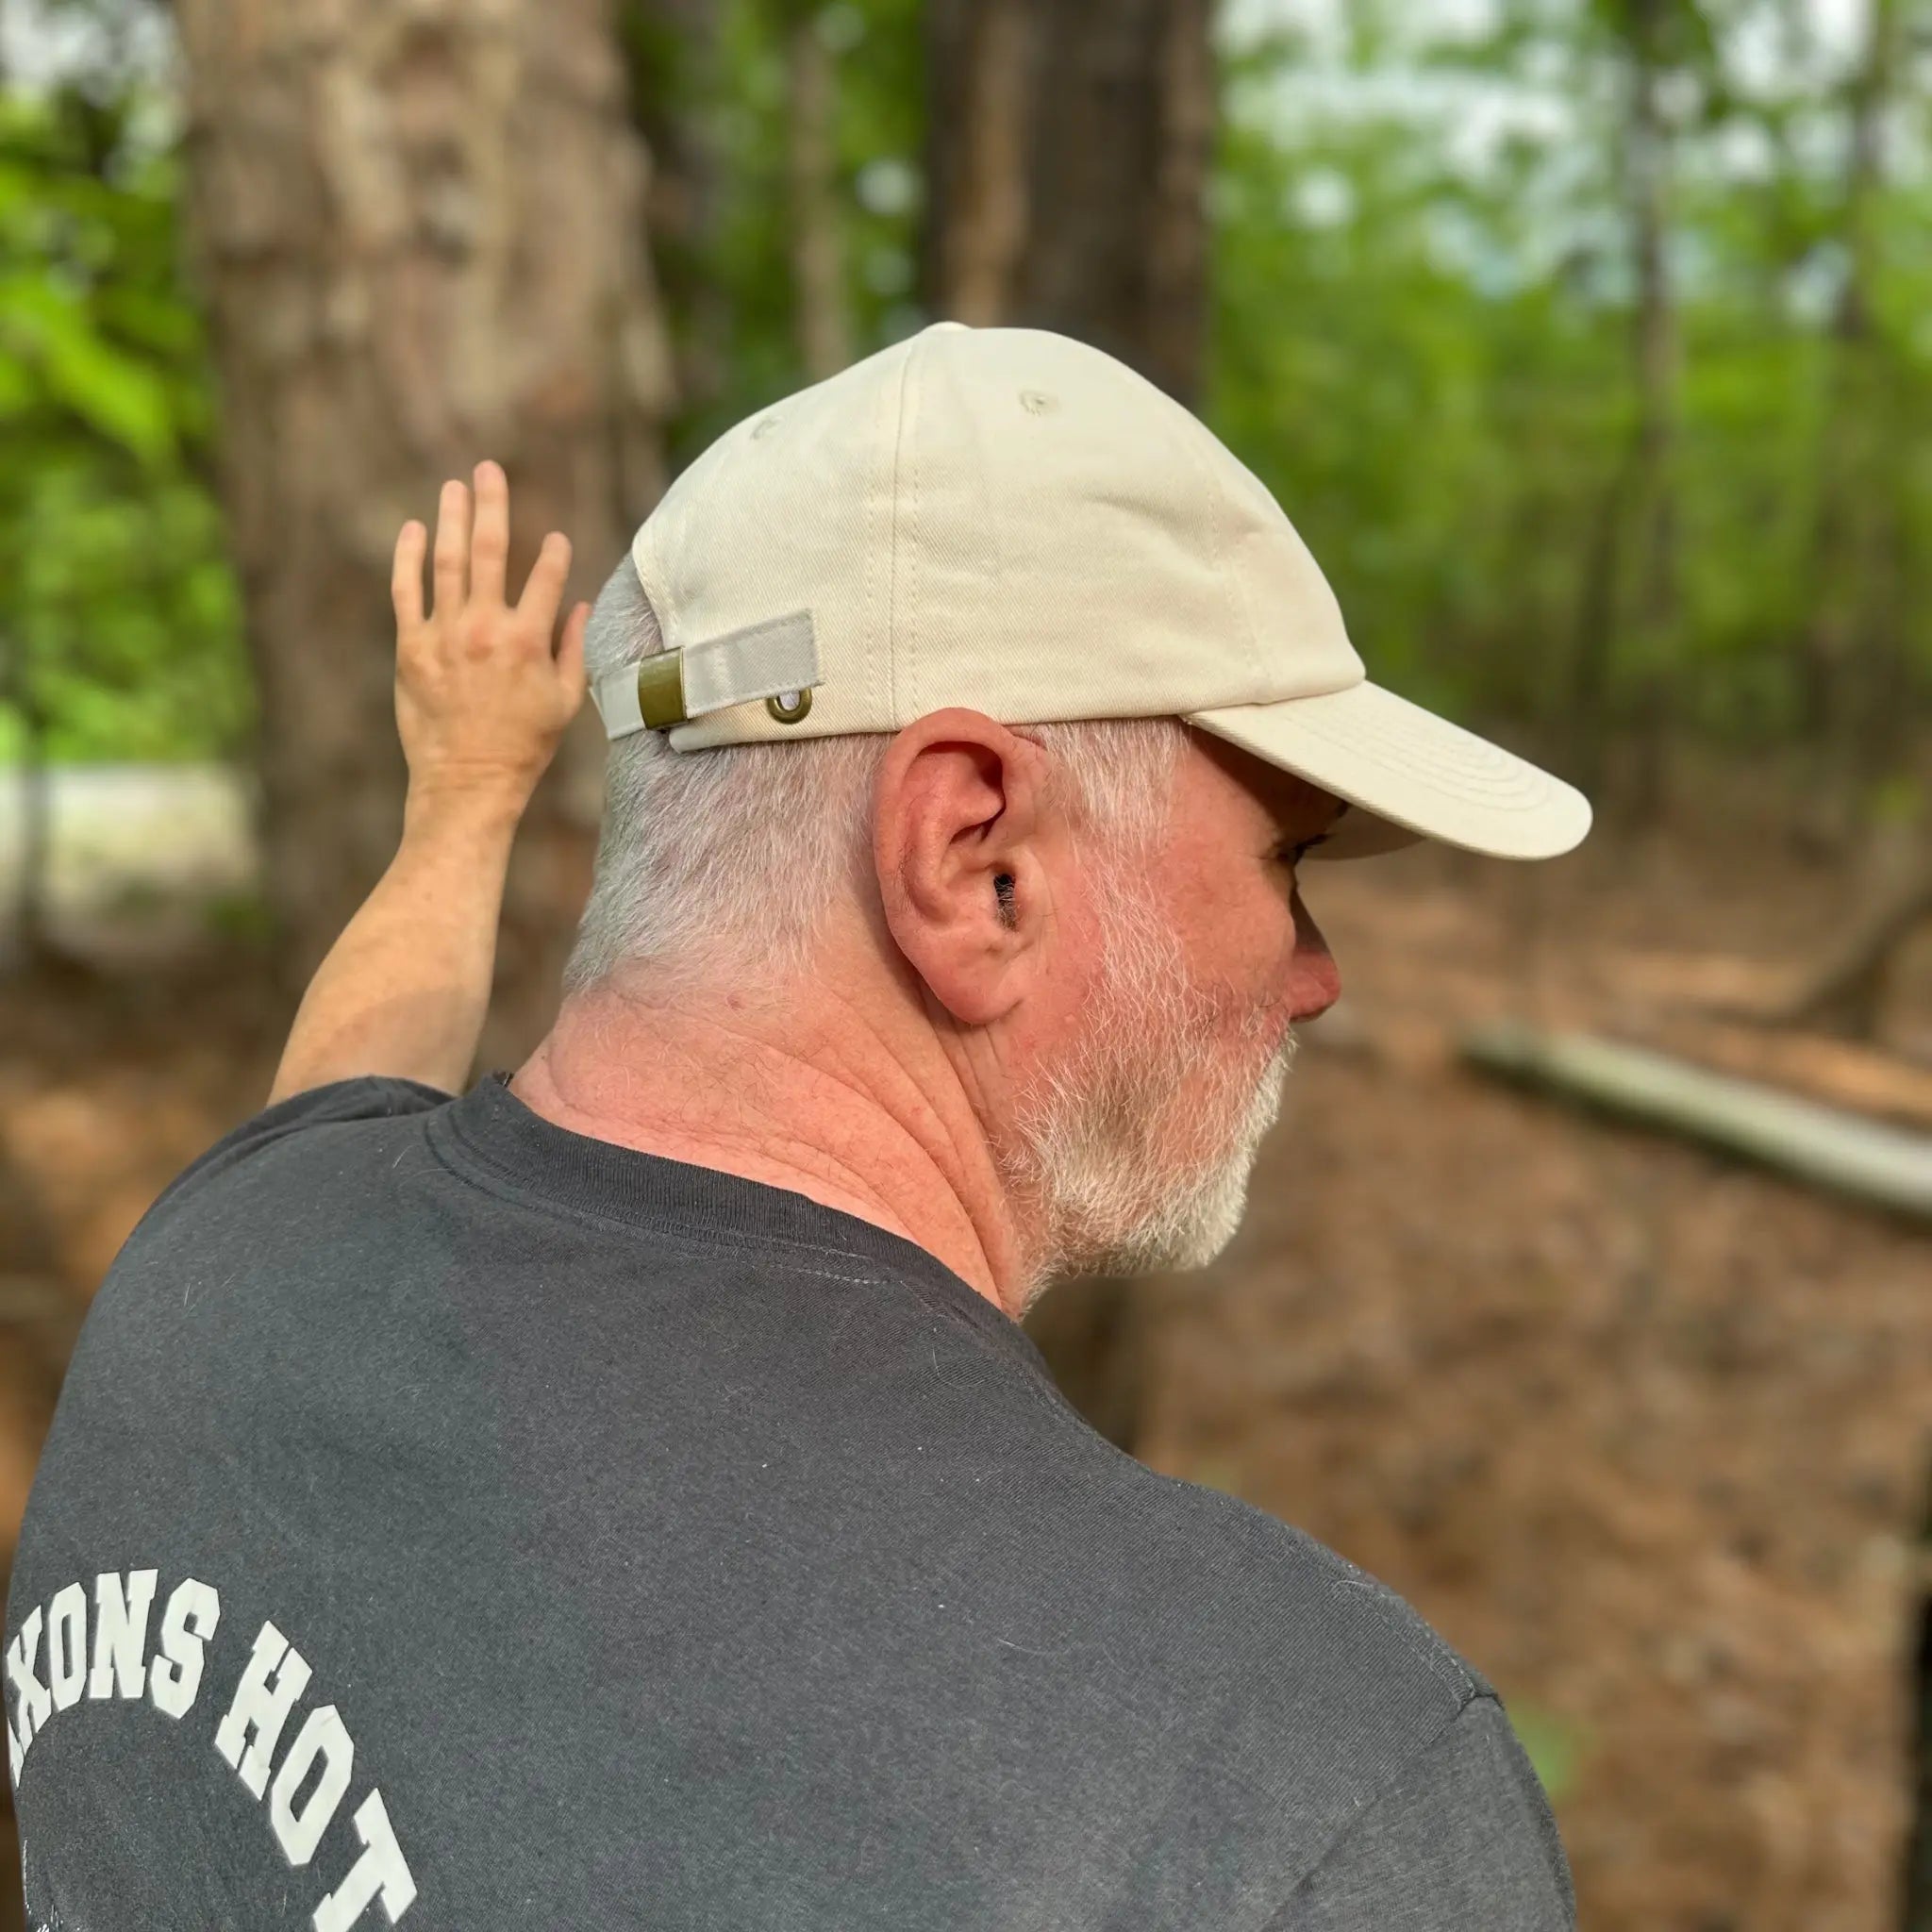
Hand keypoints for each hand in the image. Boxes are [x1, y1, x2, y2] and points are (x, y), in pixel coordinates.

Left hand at [391, 459, 590, 807]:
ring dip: (451, 517)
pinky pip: (406, 591)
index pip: (545, 578)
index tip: (556, 540)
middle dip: (491, 505)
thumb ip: (573, 649)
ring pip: (447, 561)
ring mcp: (444, 635)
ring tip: (454, 486)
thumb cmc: (525, 745)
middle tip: (488, 469)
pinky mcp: (410, 648)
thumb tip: (578, 606)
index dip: (553, 555)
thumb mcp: (566, 702)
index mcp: (528, 641)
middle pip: (489, 550)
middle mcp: (485, 629)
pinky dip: (409, 557)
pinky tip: (414, 530)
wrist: (468, 781)